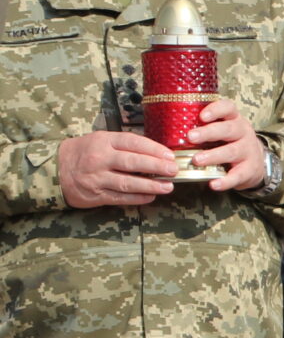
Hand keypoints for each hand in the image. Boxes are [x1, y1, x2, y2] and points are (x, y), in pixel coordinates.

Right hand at [58, 129, 177, 207]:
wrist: (55, 170)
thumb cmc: (85, 152)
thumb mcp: (101, 140)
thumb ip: (124, 144)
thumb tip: (156, 151)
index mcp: (103, 142)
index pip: (133, 143)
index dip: (154, 149)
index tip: (169, 156)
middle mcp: (100, 159)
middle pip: (133, 163)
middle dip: (156, 167)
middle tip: (173, 171)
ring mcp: (97, 178)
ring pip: (128, 183)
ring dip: (151, 186)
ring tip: (168, 187)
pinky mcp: (95, 194)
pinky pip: (120, 197)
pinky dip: (137, 198)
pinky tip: (151, 196)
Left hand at [184, 98, 269, 192]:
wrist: (256, 163)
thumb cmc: (229, 143)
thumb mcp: (221, 130)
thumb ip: (202, 128)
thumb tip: (165, 130)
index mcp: (233, 119)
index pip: (228, 108)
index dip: (216, 110)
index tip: (202, 116)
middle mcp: (243, 132)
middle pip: (229, 129)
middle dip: (209, 133)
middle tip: (191, 137)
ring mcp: (248, 151)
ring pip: (232, 151)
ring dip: (214, 156)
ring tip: (197, 160)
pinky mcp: (251, 169)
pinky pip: (238, 175)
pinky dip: (226, 180)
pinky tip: (214, 184)